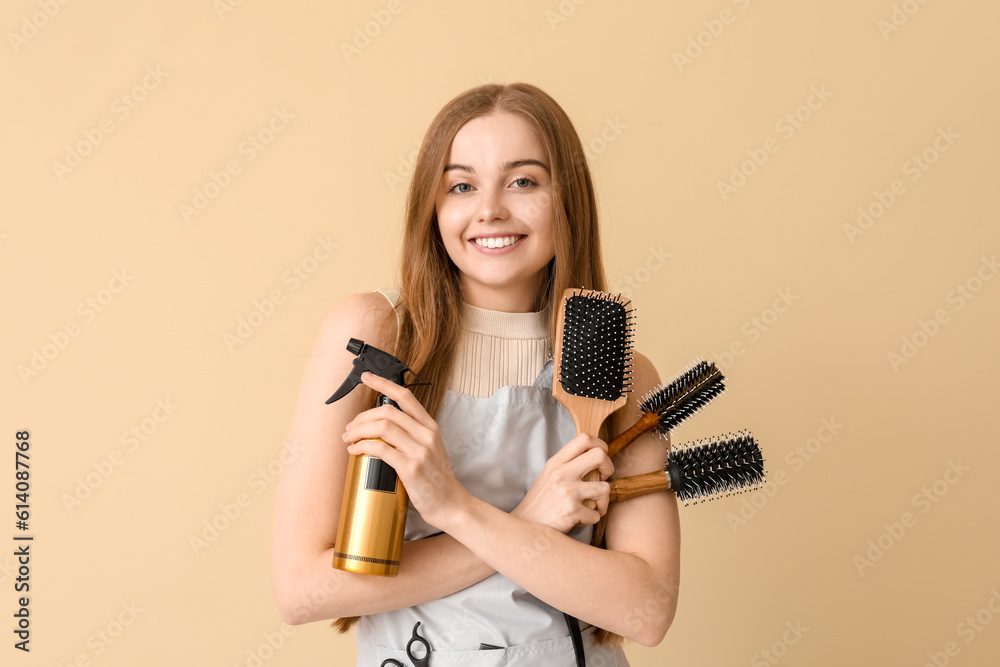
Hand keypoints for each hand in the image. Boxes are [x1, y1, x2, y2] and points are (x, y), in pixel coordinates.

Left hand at [341, 373, 468, 528]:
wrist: (450, 503)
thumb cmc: (436, 478)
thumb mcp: (430, 448)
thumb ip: (411, 434)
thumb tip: (380, 426)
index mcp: (430, 426)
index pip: (405, 397)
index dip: (383, 384)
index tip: (366, 378)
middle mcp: (426, 434)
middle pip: (387, 411)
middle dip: (361, 417)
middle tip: (349, 428)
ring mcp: (419, 450)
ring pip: (382, 427)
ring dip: (358, 430)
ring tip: (349, 438)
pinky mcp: (410, 468)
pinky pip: (380, 449)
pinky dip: (362, 446)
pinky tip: (355, 450)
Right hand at [512, 434, 613, 533]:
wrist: (525, 527)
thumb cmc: (540, 503)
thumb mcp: (548, 476)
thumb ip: (567, 465)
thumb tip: (593, 458)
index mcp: (556, 462)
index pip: (584, 439)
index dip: (600, 445)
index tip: (601, 458)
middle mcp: (561, 473)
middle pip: (600, 455)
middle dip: (609, 467)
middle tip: (603, 479)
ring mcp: (567, 491)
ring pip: (605, 488)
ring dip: (602, 501)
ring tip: (592, 506)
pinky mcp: (572, 511)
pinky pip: (596, 514)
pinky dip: (591, 519)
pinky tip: (579, 519)